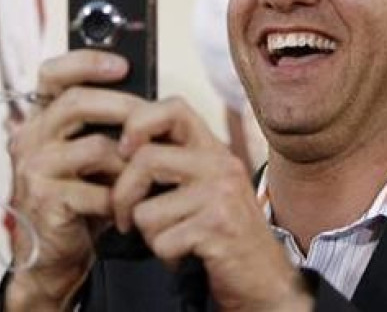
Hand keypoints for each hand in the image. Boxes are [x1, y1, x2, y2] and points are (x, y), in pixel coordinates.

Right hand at [6, 50, 143, 310]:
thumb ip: (106, 126)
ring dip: (129, 161)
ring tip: (141, 175)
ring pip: (96, 147)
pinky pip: (99, 189)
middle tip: (153, 118)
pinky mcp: (46, 199)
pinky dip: (120, 197)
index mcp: (42, 119)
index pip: (53, 75)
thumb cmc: (81, 196)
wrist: (56, 251)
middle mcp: (30, 137)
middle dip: (124, 107)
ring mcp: (35, 169)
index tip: (124, 65)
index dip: (86, 62)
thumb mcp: (91, 154)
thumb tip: (151, 101)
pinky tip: (125, 205)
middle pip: (77, 103)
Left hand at [113, 97, 312, 310]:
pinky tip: (189, 255)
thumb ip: (175, 164)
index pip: (173, 107)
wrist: (266, 279)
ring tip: (177, 239)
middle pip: (144, 158)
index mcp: (214, 150)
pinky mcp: (218, 226)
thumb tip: (120, 149)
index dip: (138, 123)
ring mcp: (221, 194)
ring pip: (146, 210)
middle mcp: (220, 164)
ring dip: (150, 236)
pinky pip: (162, 241)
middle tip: (125, 218)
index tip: (125, 151)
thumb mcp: (205, 188)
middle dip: (122, 195)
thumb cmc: (226, 235)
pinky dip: (167, 257)